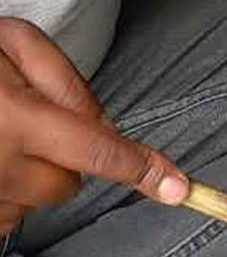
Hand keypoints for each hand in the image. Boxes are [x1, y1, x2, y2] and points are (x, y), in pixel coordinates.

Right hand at [0, 18, 187, 234]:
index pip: (96, 152)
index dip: (141, 168)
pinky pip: (12, 211)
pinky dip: (9, 188)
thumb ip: (66, 83)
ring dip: (33, 172)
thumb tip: (106, 129)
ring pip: (43, 198)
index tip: (178, 187)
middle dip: (63, 155)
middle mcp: (0, 168)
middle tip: (26, 120)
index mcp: (14, 120)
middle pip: (70, 181)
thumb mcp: (9, 44)